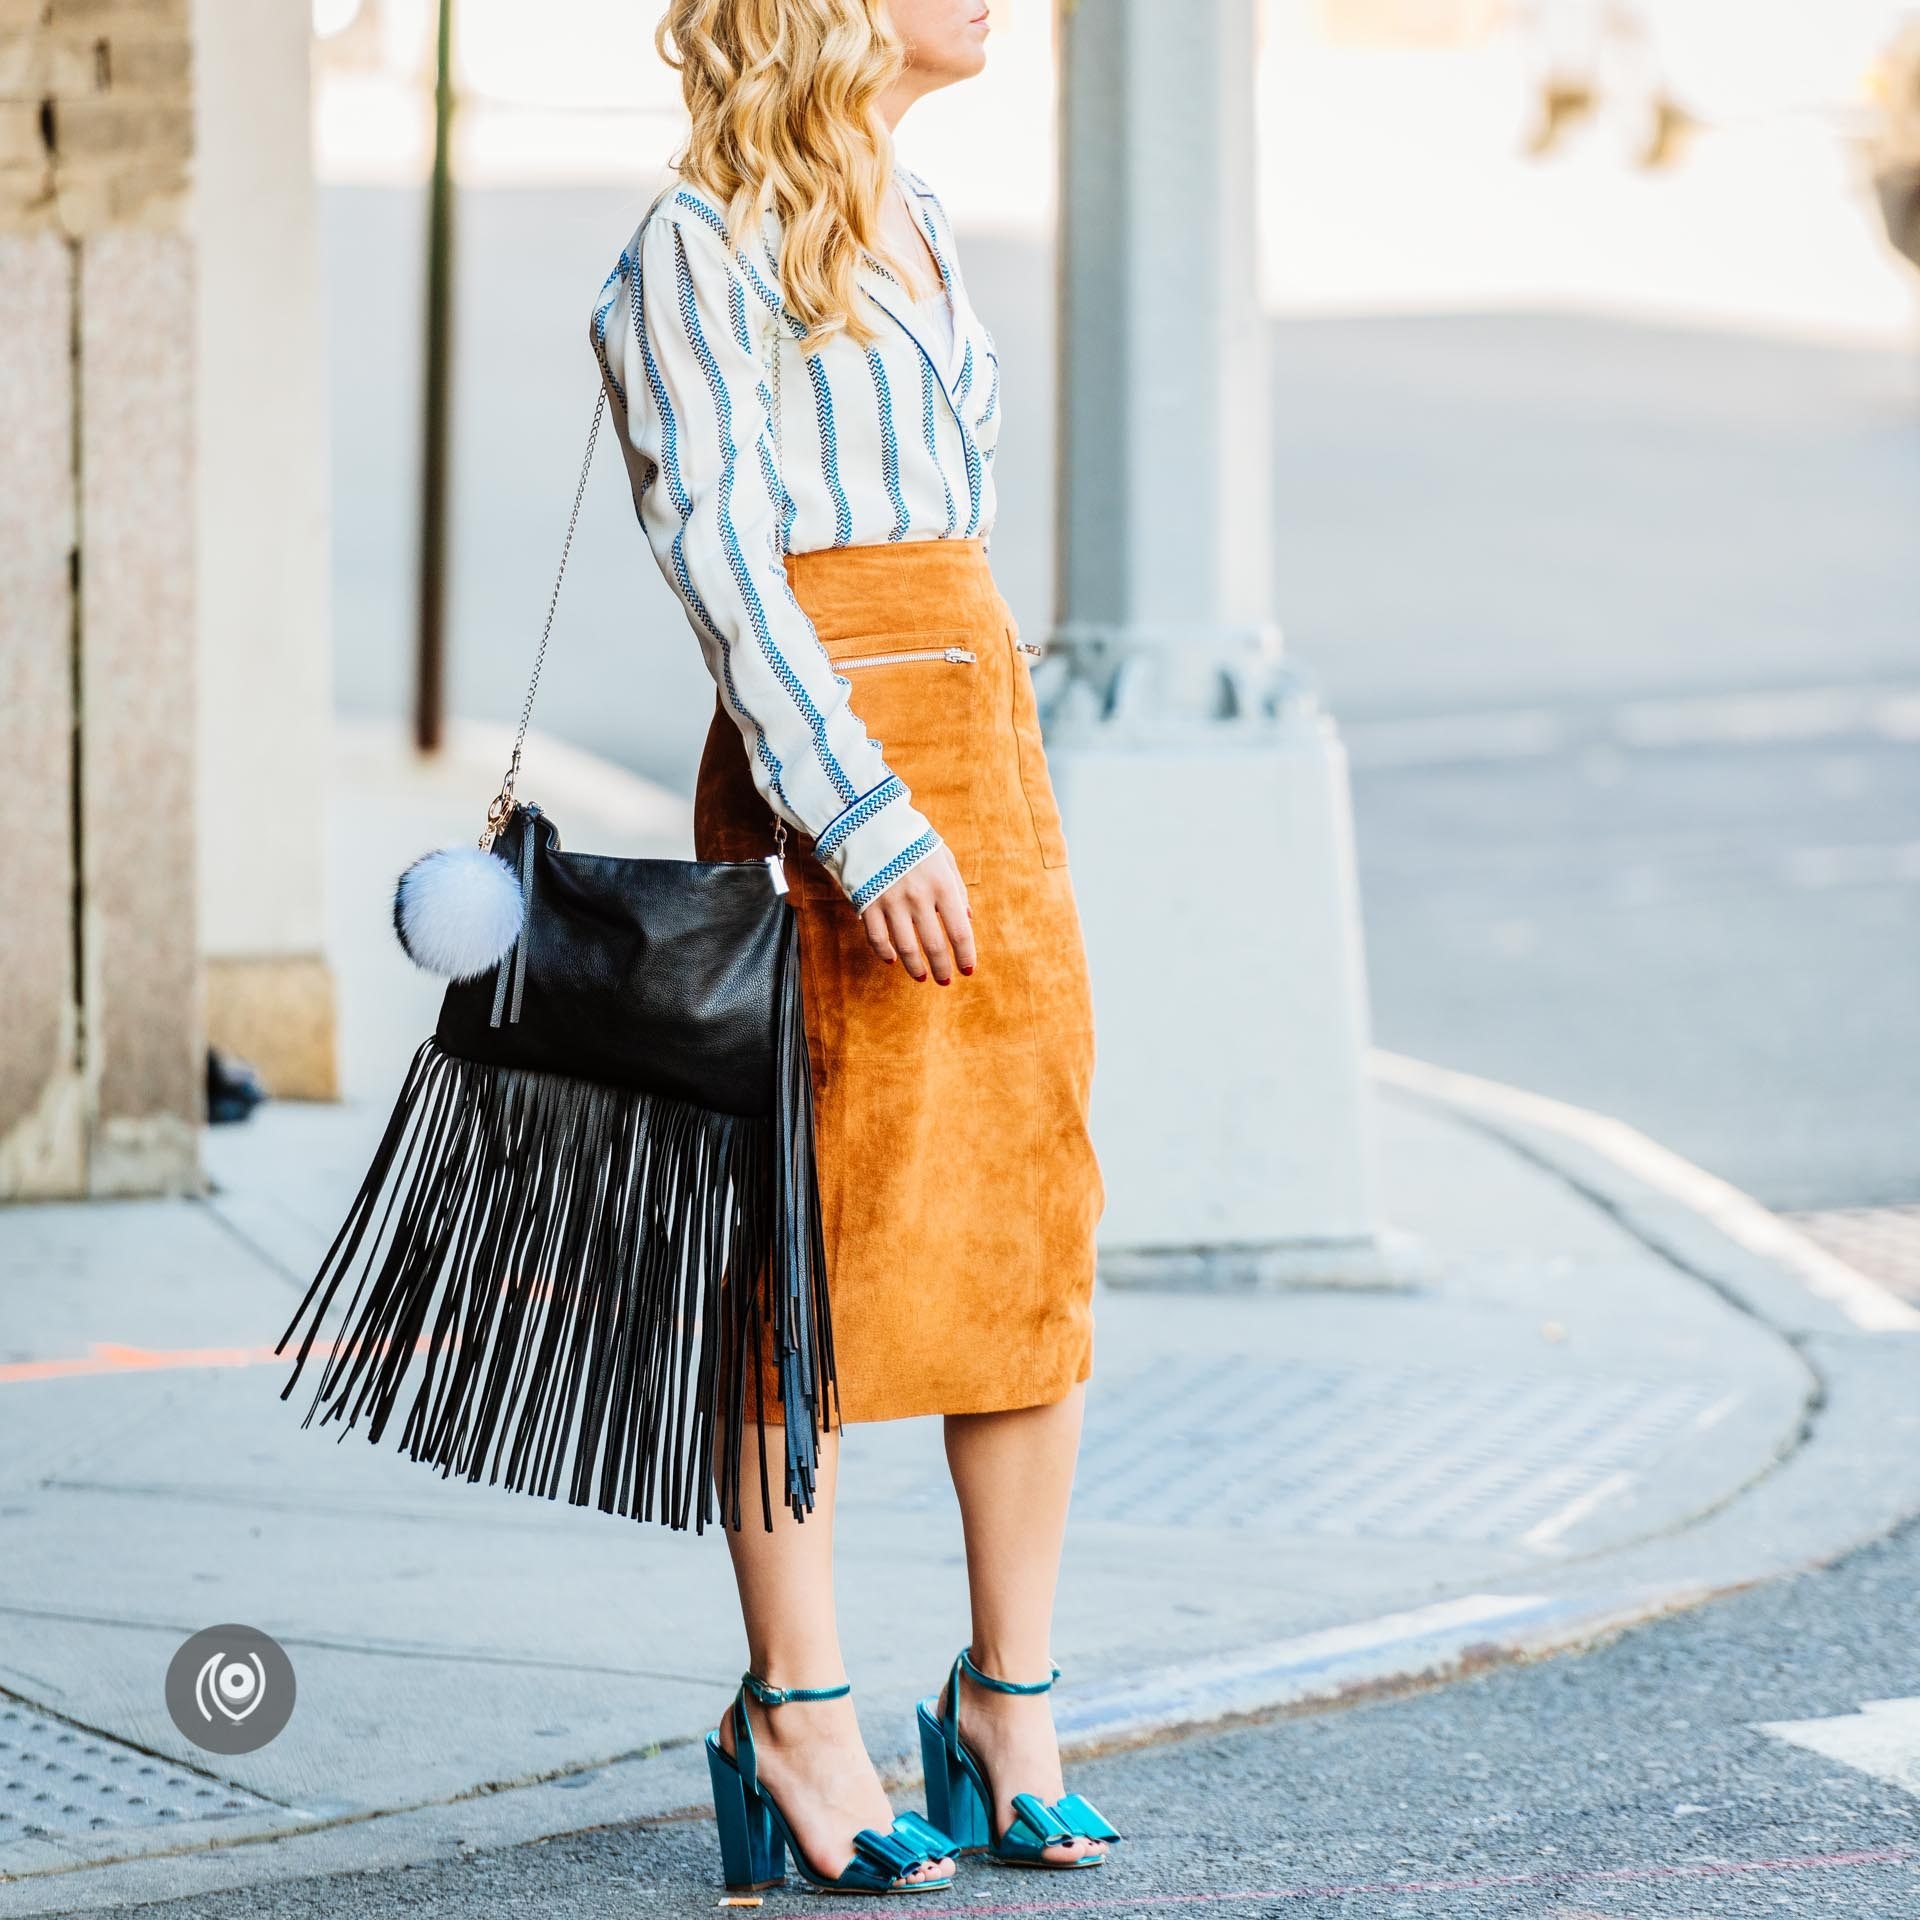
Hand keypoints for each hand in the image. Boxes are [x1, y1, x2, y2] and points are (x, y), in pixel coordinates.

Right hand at [860, 842, 975, 983]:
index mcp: (942, 885)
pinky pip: (877, 938)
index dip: (965, 955)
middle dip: (943, 967)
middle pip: (934, 945)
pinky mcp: (868, 903)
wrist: (871, 821)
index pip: (959, 931)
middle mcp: (918, 897)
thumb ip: (958, 888)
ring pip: (906, 947)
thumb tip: (968, 919)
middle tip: (946, 980)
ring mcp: (891, 902)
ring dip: (916, 967)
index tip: (968, 970)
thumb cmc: (912, 840)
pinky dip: (885, 953)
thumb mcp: (943, 857)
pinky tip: (893, 960)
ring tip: (922, 976)